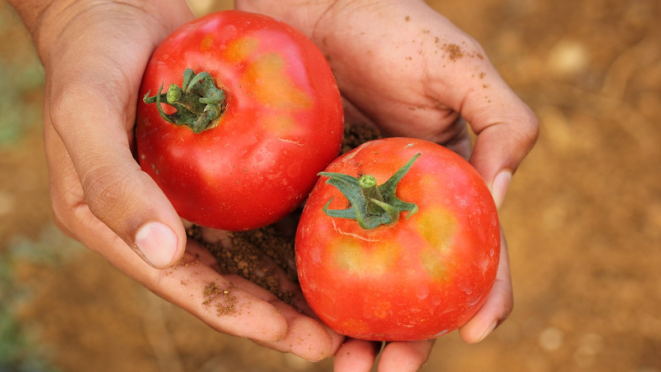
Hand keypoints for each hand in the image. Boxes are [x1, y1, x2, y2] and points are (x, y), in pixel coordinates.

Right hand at [7, 0, 340, 360]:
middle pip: (224, 284)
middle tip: (335, 339)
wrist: (109, 9)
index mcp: (116, 228)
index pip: (189, 288)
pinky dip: (286, 232)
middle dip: (277, 317)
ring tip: (340, 305)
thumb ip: (113, 185)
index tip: (301, 340)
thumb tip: (164, 255)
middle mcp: (154, 223)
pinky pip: (251, 210)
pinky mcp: (208, 172)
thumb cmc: (89, 58)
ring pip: (244, 256)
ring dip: (289, 284)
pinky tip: (326, 239)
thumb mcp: (85, 114)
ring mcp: (184, 199)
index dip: (245, 319)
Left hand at [237, 0, 538, 369]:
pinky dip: (308, 292)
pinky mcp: (299, 200)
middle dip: (410, 336)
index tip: (475, 333)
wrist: (308, 8)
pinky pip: (306, 253)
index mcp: (445, 183)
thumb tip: (500, 197)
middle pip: (412, 282)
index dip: (482, 294)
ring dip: (357, 331)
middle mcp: (398, 204)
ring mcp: (347, 207)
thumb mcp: (460, 68)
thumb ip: (504, 124)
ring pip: (360, 282)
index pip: (473, 250)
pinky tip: (300, 322)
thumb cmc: (389, 27)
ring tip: (344, 367)